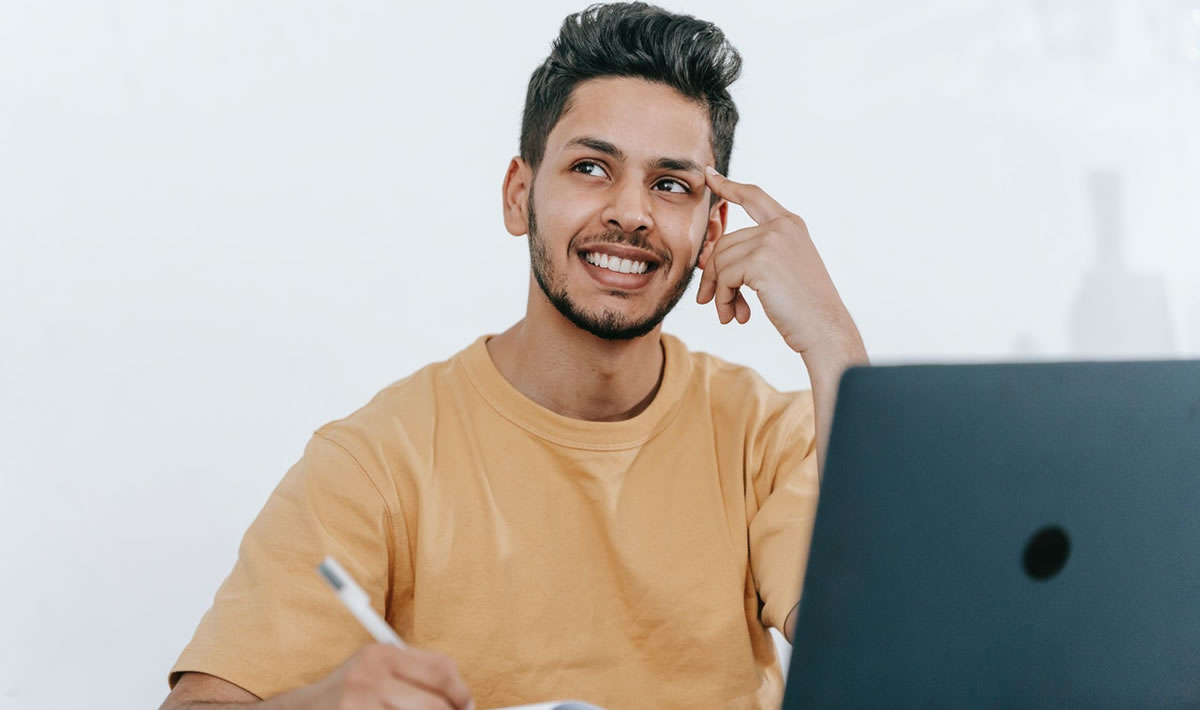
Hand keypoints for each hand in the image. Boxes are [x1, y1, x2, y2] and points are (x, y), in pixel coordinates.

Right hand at [309, 643, 473, 709]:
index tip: (467, 705)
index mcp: (381, 653)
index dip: (461, 692)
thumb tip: (462, 695)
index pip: (441, 670)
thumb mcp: (378, 670)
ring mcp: (360, 703)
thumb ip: (415, 672)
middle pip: (435, 703)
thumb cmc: (351, 692)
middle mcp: (370, 675)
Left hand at [697, 166, 859, 356]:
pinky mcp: (760, 260)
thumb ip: (755, 255)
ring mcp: (771, 241)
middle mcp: (782, 227)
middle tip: (711, 302)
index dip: (729, 187)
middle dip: (713, 275)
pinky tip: (735, 316)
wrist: (825, 329)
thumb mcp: (783, 271)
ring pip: (720, 261)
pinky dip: (723, 299)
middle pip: (725, 242)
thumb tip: (710, 257)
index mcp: (791, 225)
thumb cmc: (804, 309)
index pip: (754, 197)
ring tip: (729, 314)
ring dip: (719, 293)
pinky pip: (724, 277)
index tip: (710, 177)